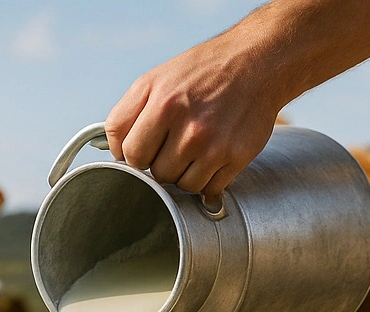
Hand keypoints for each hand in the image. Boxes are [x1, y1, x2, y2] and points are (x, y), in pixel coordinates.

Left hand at [105, 0, 369, 197]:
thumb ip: (125, 116)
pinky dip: (207, 180)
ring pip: (182, 187)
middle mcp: (190, 128)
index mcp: (163, 104)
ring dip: (183, 175)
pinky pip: (208, 190)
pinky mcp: (236, 159)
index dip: (135, 155)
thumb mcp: (153, 81)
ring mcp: (215, 147)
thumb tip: (113, 153)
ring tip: (194, 149)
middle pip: (157, 175)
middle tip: (174, 145)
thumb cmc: (201, 73)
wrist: (256, 64)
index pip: (131, 156)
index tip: (145, 149)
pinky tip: (211, 157)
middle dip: (161, 164)